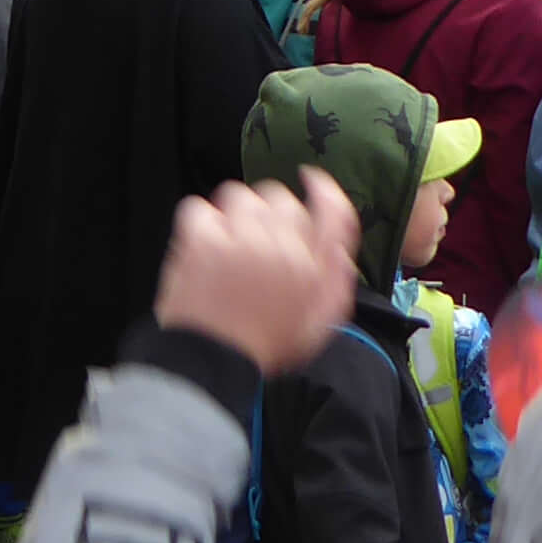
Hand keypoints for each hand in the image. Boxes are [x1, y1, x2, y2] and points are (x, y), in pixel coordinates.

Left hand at [154, 171, 357, 378]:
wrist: (212, 361)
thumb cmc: (262, 348)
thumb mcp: (318, 327)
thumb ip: (337, 285)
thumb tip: (341, 251)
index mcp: (313, 268)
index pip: (333, 212)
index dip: (325, 190)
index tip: (312, 180)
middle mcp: (281, 246)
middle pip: (282, 199)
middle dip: (270, 211)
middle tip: (258, 235)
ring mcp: (240, 239)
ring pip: (240, 196)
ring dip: (235, 213)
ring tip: (230, 239)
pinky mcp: (202, 241)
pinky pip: (200, 208)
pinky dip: (200, 221)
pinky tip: (204, 242)